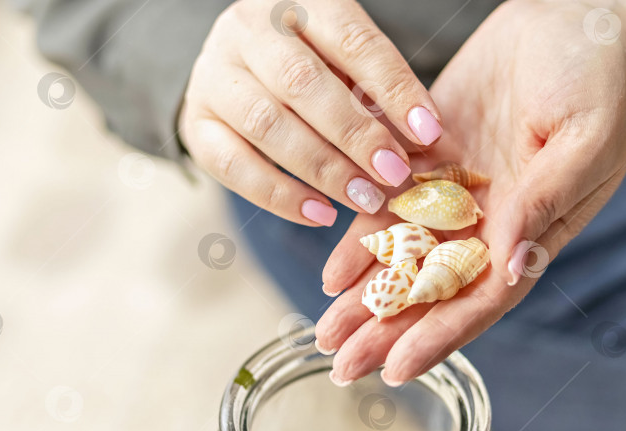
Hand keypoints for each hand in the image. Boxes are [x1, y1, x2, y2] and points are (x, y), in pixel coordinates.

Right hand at [178, 0, 443, 225]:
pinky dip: (280, 196)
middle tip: (394, 174)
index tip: (429, 133)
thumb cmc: (309, 65)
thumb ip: (376, 92)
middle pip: (303, 84)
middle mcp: (247, 31)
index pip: (352, 42)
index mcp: (297, 3)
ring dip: (323, 169)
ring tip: (365, 199)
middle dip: (356, 135)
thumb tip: (424, 145)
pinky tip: (320, 215)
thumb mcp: (343, 61)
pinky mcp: (196, 123)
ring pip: (267, 125)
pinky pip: (233, 166)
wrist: (236, 69)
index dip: (394, 89)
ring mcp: (214, 76)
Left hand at [315, 0, 625, 384]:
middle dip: (387, 331)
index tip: (397, 368)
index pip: (483, 298)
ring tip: (326, 334)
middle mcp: (490, 222)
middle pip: (433, 290)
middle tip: (342, 367)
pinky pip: (388, 208)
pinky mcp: (428, 163)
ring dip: (365, 299)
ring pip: (403, 259)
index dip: (441, 335)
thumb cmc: (593, 79)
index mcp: (533, 229)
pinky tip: (333, 272)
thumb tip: (511, 264)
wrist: (566, 20)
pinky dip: (361, 241)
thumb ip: (546, 201)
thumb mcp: (584, 138)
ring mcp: (456, 195)